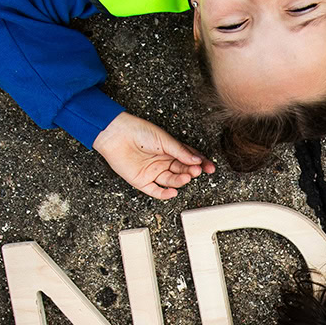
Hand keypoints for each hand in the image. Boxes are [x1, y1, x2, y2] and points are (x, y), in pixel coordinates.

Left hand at [91, 113, 214, 199]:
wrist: (116, 135)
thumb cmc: (137, 131)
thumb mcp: (163, 139)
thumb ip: (180, 151)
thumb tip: (196, 160)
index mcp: (169, 149)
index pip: (188, 158)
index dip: (199, 163)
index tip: (209, 167)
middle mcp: (162, 161)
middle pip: (181, 170)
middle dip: (191, 171)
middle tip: (196, 171)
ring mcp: (152, 171)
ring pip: (171, 180)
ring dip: (180, 180)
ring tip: (185, 177)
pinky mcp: (142, 180)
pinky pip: (156, 191)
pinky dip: (165, 193)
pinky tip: (172, 191)